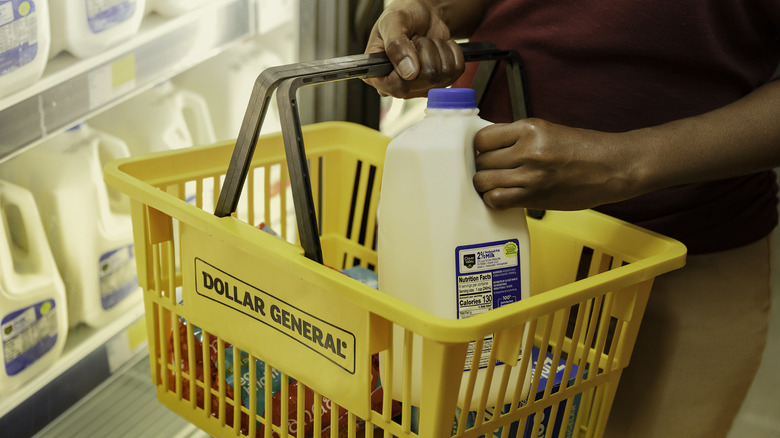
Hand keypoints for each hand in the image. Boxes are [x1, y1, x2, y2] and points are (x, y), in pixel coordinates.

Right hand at [363, 0, 464, 97]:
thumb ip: (396, 45)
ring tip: (425, 42)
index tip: (409, 45)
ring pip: (443, 74)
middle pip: (426, 79)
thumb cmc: (403, 16)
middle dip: (425, 51)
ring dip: (438, 50)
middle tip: (416, 40)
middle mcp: (399, 86)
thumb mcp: (392, 22)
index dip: (407, 69)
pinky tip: (437, 47)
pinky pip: (456, 70)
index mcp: (379, 76)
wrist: (423, 13)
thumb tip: (409, 73)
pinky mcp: (440, 82)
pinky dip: (451, 52)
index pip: (397, 87)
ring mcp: (421, 87)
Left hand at [473, 119, 640, 210]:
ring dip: (486, 185)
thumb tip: (488, 146)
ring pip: (483, 181)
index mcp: (529, 128)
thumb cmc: (585, 149)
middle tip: (492, 170)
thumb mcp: (549, 131)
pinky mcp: (534, 196)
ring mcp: (530, 175)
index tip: (484, 153)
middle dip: (482, 167)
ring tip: (497, 184)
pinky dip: (494, 200)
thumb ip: (518, 138)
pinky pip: (496, 200)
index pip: (482, 138)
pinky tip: (503, 196)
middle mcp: (527, 150)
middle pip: (481, 161)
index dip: (480, 147)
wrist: (614, 167)